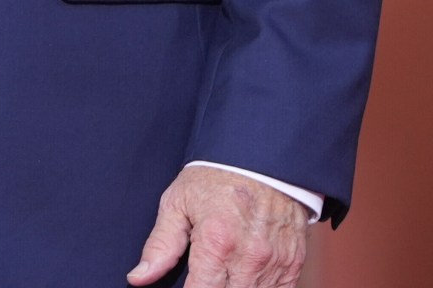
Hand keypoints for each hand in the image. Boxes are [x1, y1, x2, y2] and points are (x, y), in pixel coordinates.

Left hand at [128, 166, 308, 287]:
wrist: (262, 158)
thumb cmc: (216, 178)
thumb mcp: (177, 203)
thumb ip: (160, 246)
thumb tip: (139, 277)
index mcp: (217, 244)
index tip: (186, 286)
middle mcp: (249, 259)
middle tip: (203, 278)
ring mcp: (275, 263)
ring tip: (222, 274)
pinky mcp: (293, 264)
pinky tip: (245, 278)